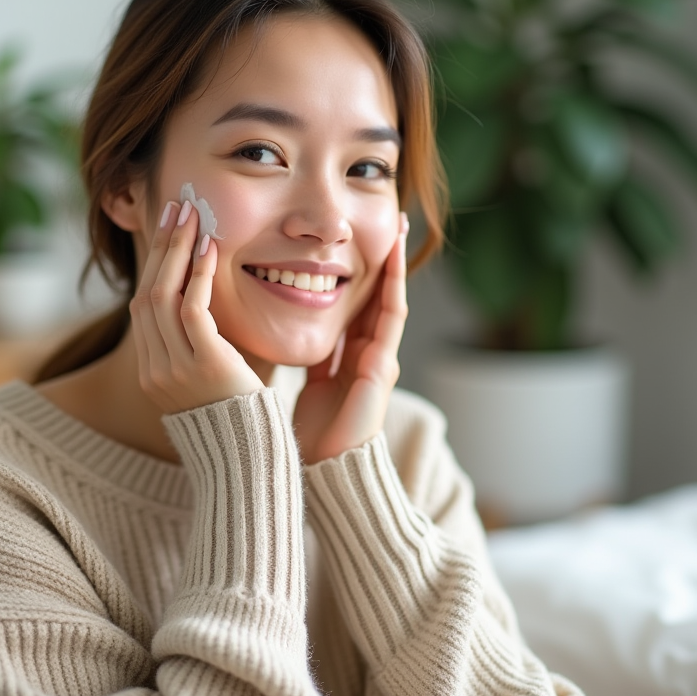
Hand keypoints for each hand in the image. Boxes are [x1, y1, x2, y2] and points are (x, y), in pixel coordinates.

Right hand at [131, 200, 264, 413]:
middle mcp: (154, 371)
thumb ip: (201, 348)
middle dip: (162, 248)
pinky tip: (210, 249)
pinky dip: (199, 276)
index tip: (170, 231)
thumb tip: (206, 304)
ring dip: (177, 251)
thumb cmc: (241, 418)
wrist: (251, 457)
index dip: (155, 265)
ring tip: (192, 217)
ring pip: (162, 297)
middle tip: (177, 209)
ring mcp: (173, 370)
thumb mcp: (210, 380)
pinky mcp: (203, 365)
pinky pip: (192, 310)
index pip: (142, 308)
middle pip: (146, 295)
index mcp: (151, 373)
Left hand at [293, 213, 408, 464]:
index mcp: (352, 360)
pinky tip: (393, 261)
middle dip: (386, 262)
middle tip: (393, 224)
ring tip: (400, 231)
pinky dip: (393, 287)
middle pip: (379, 298)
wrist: (329, 471)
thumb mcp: (311, 390)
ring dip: (396, 266)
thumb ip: (314, 364)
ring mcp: (381, 359)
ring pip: (390, 301)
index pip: (358, 309)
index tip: (357, 245)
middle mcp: (372, 355)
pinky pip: (390, 318)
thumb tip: (295, 342)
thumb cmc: (316, 438)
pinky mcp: (382, 365)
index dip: (360, 278)